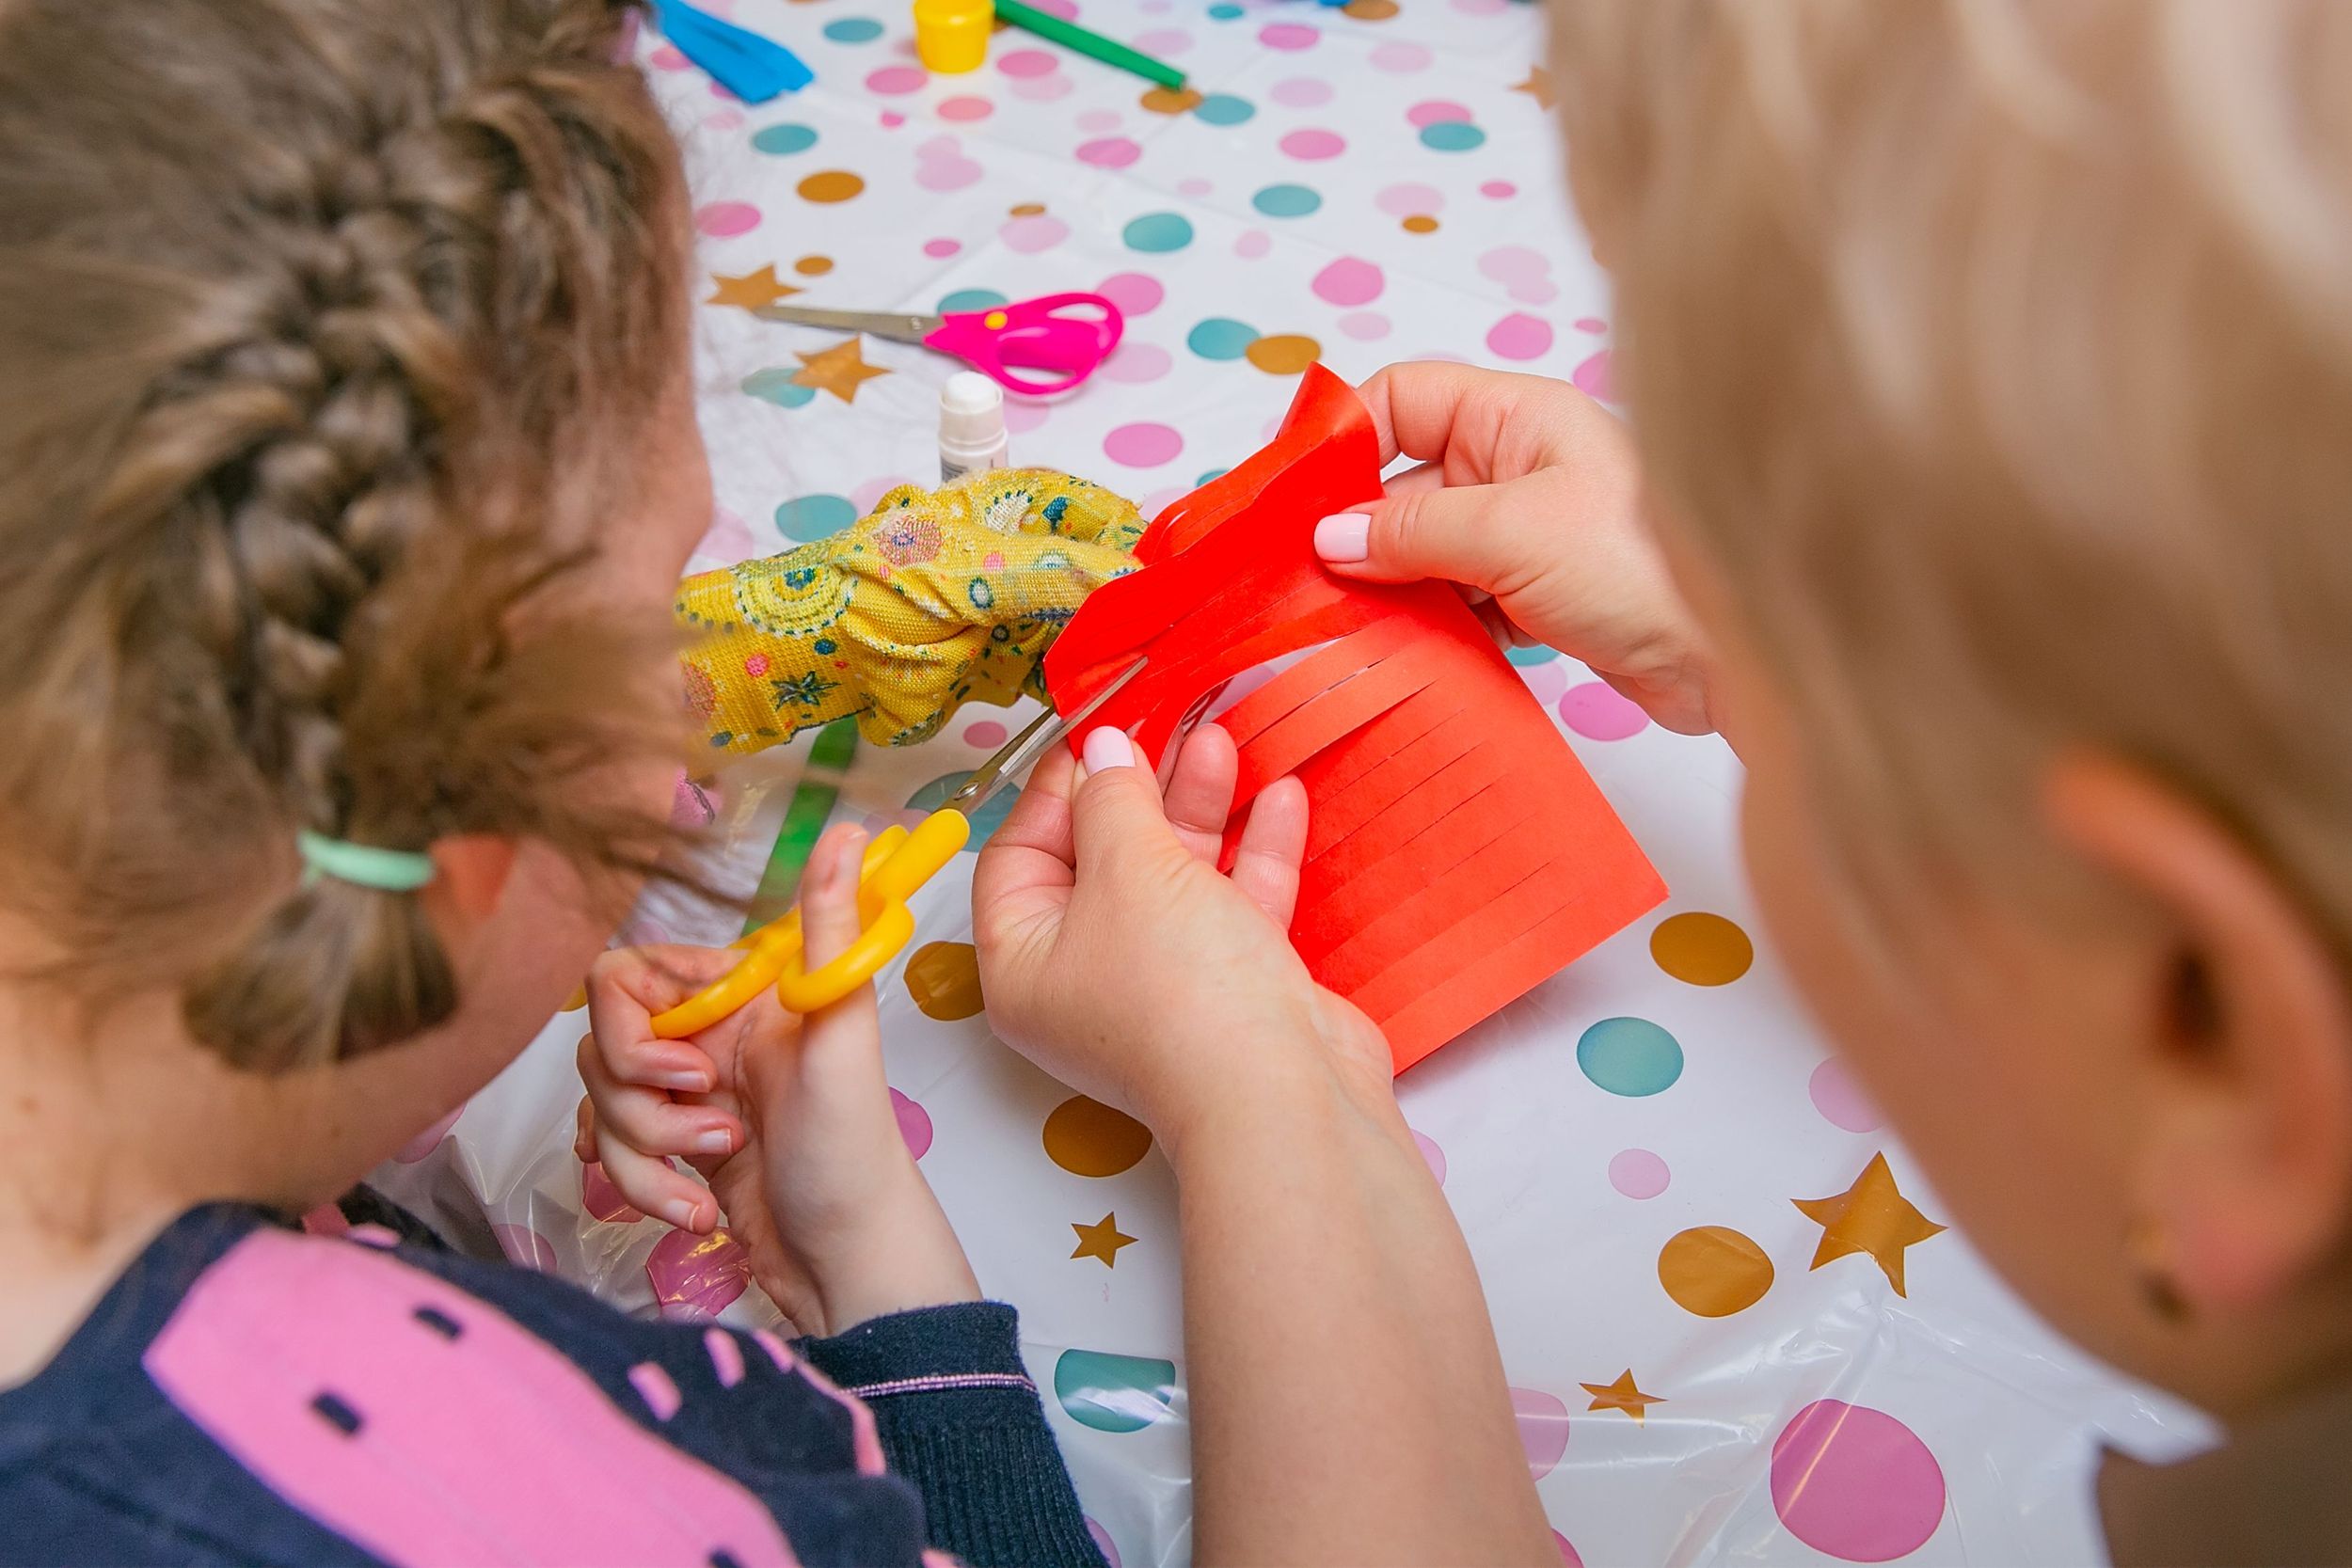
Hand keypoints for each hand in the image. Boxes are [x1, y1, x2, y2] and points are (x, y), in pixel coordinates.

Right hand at [576, 825, 976, 1334]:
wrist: (854, 1264)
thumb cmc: (856, 1155)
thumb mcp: (843, 1034)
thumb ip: (830, 930)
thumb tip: (845, 830)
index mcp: (744, 997)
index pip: (627, 977)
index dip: (631, 1030)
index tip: (687, 1074)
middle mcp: (710, 1038)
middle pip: (602, 1048)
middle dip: (639, 1105)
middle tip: (713, 1134)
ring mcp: (689, 1098)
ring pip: (601, 1108)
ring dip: (645, 1157)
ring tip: (714, 1179)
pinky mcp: (675, 1153)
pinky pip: (613, 1157)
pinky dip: (642, 1188)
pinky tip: (693, 1209)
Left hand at [972, 722, 1391, 1147]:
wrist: (1282, 1093)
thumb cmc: (1178, 985)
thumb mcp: (1127, 869)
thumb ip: (1111, 798)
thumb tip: (1101, 748)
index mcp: (1024, 962)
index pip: (1020, 855)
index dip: (1055, 787)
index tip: (1095, 729)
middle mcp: (1086, 977)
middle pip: (1100, 861)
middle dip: (1137, 787)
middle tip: (1164, 720)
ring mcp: (1163, 985)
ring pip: (1173, 878)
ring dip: (1198, 808)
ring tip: (1222, 739)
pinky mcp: (1233, 989)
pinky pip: (1233, 907)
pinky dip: (1253, 853)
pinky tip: (1279, 796)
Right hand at [1314, 360, 1716, 734]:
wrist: (1740, 653)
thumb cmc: (1643, 564)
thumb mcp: (1510, 533)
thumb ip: (1411, 531)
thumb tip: (1327, 539)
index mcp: (1515, 416)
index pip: (1401, 399)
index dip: (1343, 438)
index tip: (1290, 498)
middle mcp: (1517, 465)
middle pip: (1402, 483)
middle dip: (1352, 532)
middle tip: (1298, 585)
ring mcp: (1528, 534)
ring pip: (1424, 553)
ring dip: (1386, 590)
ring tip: (1339, 631)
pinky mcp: (1539, 598)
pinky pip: (1458, 603)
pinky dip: (1428, 628)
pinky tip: (1403, 656)